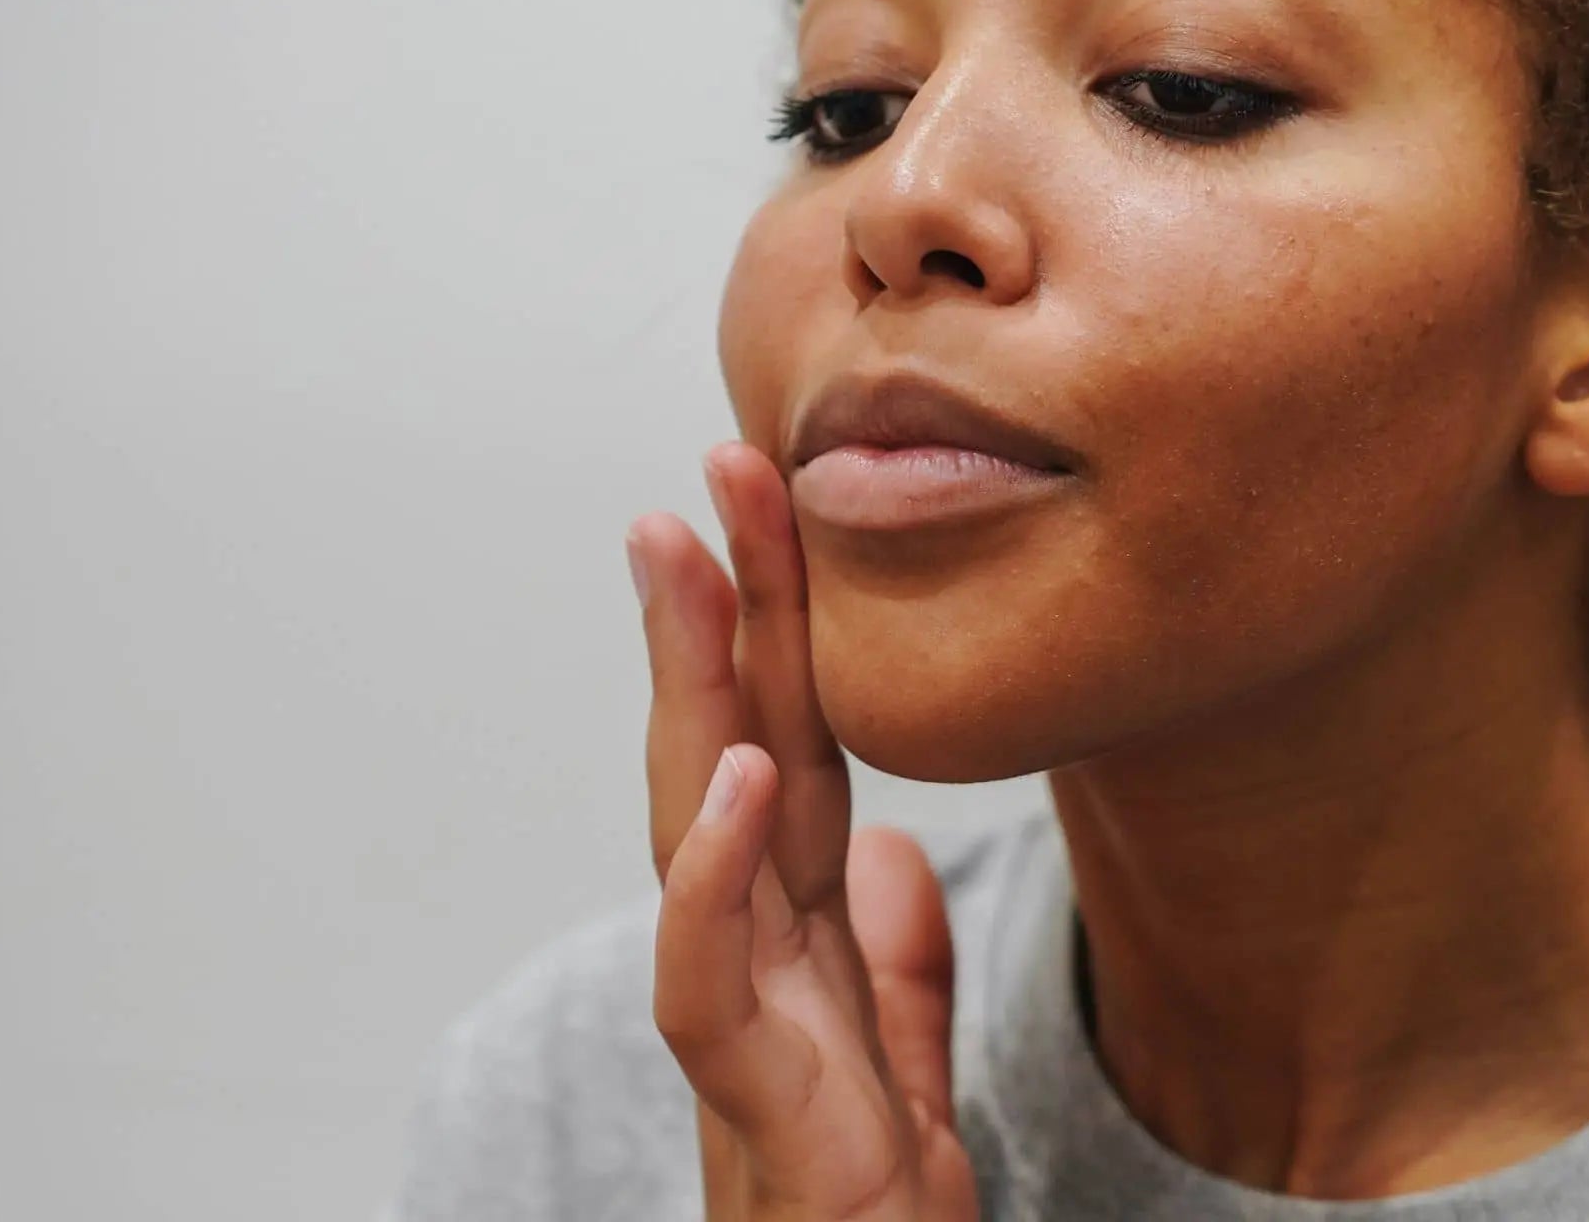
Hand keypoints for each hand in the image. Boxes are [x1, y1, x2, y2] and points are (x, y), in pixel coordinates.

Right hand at [628, 441, 979, 1220]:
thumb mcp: (905, 1078)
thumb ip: (895, 973)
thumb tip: (896, 856)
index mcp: (797, 948)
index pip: (793, 754)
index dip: (782, 633)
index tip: (774, 500)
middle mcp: (755, 967)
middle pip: (730, 756)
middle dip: (717, 613)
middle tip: (709, 474)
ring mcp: (744, 1034)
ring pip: (695, 834)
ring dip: (687, 690)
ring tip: (683, 556)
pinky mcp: (760, 1114)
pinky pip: (711, 987)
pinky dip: (712, 878)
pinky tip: (736, 775)